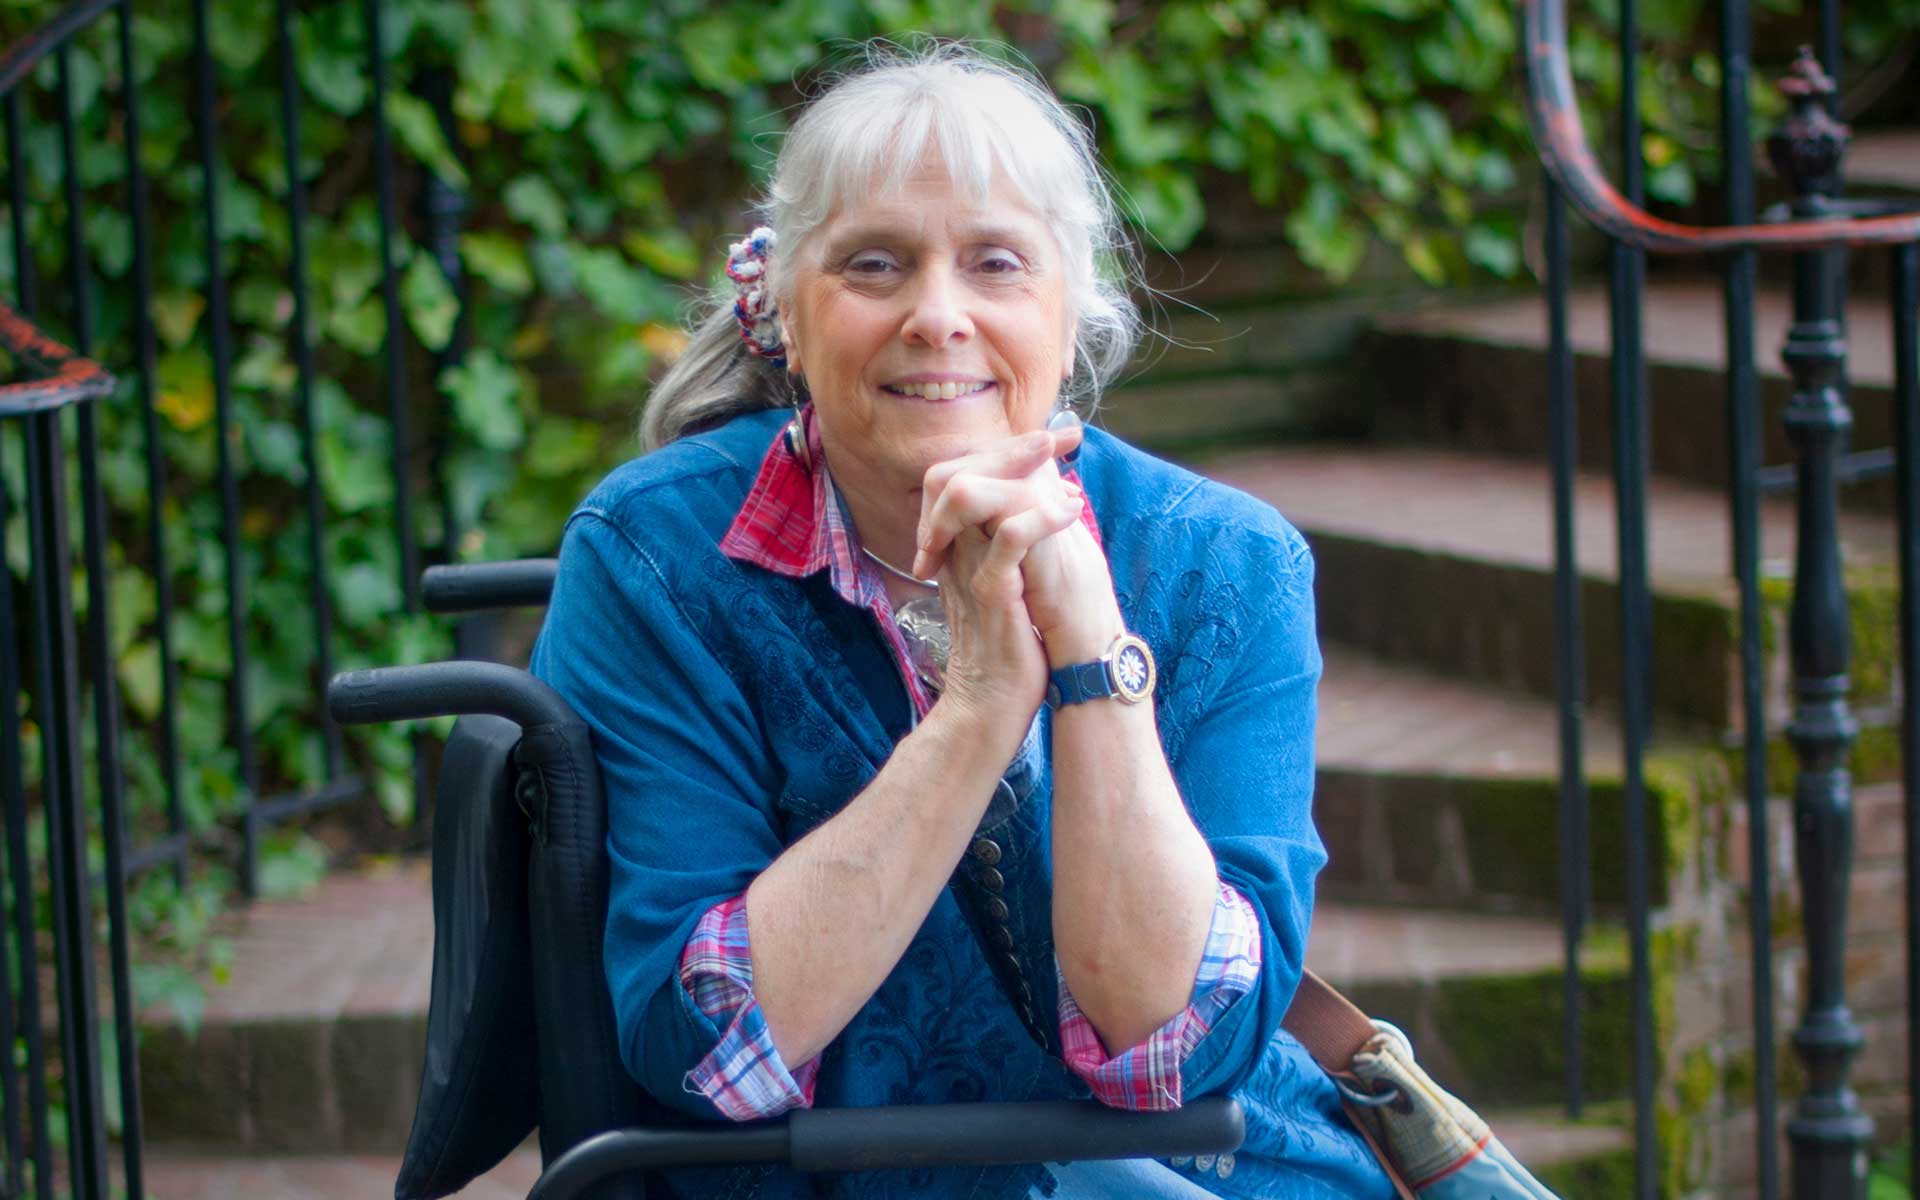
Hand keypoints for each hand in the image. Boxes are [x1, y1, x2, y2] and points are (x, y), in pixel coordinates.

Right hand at [911, 430, 1083, 727]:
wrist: (995, 704)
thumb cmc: (1010, 647)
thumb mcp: (1008, 585)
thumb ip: (1010, 548)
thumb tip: (1042, 508)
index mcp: (958, 547)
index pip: (958, 477)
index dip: (1000, 450)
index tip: (1053, 438)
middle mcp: (956, 552)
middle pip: (954, 474)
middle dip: (1007, 447)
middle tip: (1054, 438)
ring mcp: (969, 571)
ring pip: (972, 496)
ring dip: (1018, 470)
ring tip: (1060, 463)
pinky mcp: (992, 595)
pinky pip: (1007, 542)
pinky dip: (1038, 517)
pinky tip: (1070, 510)